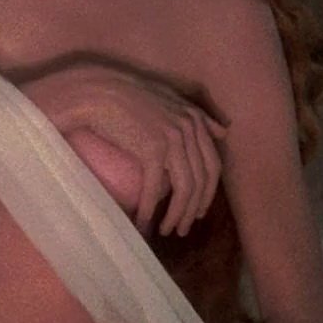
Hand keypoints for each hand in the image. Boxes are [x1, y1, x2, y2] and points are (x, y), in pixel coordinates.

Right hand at [31, 62, 226, 236]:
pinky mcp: (151, 149)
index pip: (213, 165)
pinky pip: (156, 189)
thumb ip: (199, 117)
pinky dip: (150, 210)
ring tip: (167, 230)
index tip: (198, 211)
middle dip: (193, 209)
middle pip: (201, 181)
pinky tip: (144, 224)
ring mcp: (172, 139)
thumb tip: (224, 132)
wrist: (98, 92)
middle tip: (182, 228)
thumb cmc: (131, 97)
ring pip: (185, 189)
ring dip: (176, 215)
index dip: (207, 193)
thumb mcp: (171, 101)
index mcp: (195, 119)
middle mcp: (189, 128)